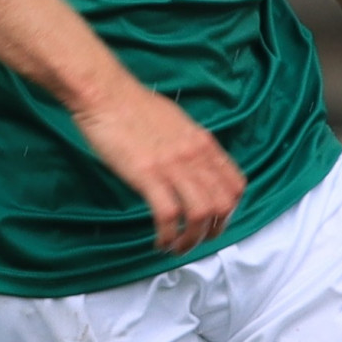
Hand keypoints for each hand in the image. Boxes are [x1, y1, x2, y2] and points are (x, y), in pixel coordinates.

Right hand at [71, 78, 245, 254]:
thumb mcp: (176, 123)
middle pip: (223, 205)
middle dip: (213, 231)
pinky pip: (169, 216)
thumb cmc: (133, 106)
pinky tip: (159, 241)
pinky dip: (167, 236)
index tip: (215, 221)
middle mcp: (195, 156)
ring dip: (191, 239)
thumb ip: (189, 146)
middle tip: (197, 240)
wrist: (106, 94)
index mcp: (203, 142)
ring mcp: (173, 166)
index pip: (235, 184)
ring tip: (177, 247)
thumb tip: (192, 166)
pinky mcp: (148, 175)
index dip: (230, 210)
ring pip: (201, 215)